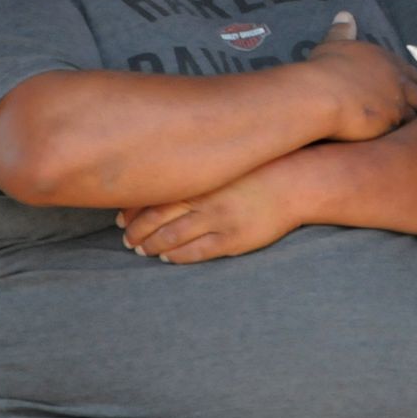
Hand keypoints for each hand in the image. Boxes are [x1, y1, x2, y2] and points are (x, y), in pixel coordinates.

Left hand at [116, 161, 297, 263]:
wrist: (296, 182)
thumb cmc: (257, 169)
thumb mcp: (224, 160)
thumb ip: (196, 168)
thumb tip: (161, 174)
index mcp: (200, 174)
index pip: (153, 193)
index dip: (132, 209)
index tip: (120, 217)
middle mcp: (205, 196)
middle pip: (156, 217)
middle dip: (136, 231)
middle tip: (126, 238)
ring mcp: (218, 219)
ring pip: (171, 238)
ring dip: (150, 246)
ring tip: (140, 249)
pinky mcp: (232, 239)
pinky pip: (195, 253)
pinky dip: (175, 256)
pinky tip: (166, 257)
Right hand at [307, 11, 416, 140]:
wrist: (321, 94)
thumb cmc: (324, 68)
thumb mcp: (332, 44)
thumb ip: (343, 31)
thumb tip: (345, 14)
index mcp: (386, 58)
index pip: (410, 72)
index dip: (407, 82)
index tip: (400, 90)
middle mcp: (398, 78)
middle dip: (414, 101)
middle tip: (403, 110)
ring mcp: (399, 101)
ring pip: (416, 113)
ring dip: (409, 118)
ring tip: (399, 125)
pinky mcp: (393, 122)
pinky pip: (405, 129)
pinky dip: (400, 132)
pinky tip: (391, 136)